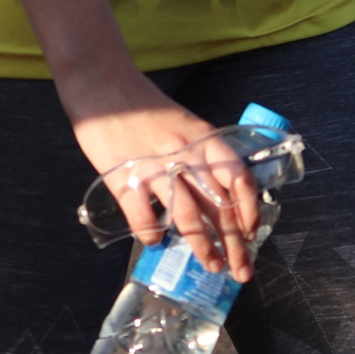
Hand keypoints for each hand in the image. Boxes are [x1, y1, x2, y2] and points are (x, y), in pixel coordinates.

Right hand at [61, 64, 260, 280]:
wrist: (101, 82)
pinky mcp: (123, 177)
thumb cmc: (142, 105)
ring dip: (203, 246)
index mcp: (202, 138)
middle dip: (234, 243)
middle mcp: (183, 154)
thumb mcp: (182, 123)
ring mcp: (153, 167)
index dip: (249, 209)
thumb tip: (218, 193)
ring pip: (187, 216)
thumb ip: (199, 153)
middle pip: (217, 206)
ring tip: (212, 265)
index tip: (253, 233)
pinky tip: (156, 242)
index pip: (238, 178)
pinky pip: (142, 216)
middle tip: (242, 271)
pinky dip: (152, 234)